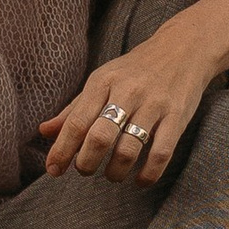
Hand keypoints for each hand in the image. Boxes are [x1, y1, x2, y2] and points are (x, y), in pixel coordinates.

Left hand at [40, 19, 216, 184]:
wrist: (184, 47)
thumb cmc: (136, 69)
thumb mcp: (102, 80)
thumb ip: (74, 109)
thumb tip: (44, 132)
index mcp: (103, 82)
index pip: (77, 122)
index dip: (62, 150)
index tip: (53, 169)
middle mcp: (127, 92)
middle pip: (100, 137)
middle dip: (86, 163)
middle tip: (85, 170)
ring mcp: (153, 104)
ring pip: (129, 149)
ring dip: (116, 171)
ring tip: (112, 175)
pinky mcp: (177, 116)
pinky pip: (161, 153)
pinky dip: (149, 173)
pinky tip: (141, 180)